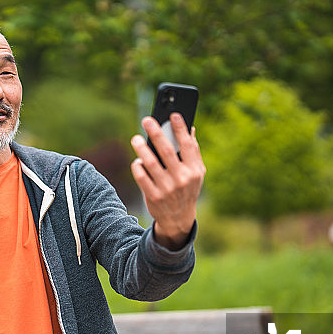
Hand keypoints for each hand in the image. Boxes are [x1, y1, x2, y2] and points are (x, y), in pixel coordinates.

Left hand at [130, 113, 204, 250]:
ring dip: (142, 148)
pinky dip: (138, 167)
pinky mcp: (154, 196)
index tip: (173, 114)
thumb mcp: (196, 173)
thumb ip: (193, 152)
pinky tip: (137, 161)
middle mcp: (182, 179)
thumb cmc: (186, 189)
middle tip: (146, 120)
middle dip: (156, 133)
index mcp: (194, 171)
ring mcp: (167, 189)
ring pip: (151, 163)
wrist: (178, 219)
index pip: (188, 145)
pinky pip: (142, 177)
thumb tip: (191, 128)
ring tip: (136, 138)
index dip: (180, 128)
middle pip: (167, 151)